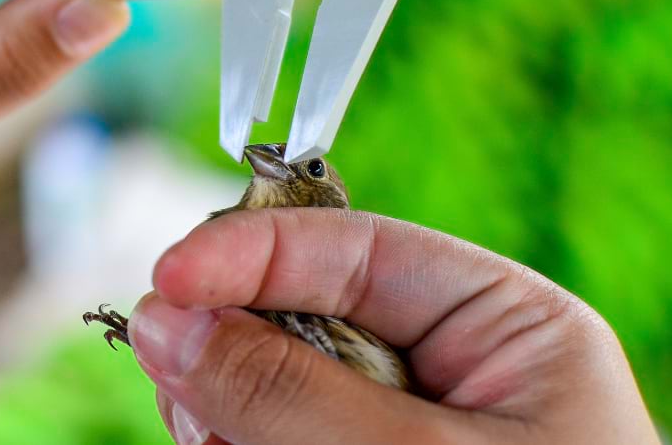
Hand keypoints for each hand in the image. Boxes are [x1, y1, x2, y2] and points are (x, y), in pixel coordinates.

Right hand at [129, 209, 658, 443]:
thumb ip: (292, 393)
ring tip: (215, 441)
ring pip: (270, 379)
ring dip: (223, 407)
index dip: (253, 250)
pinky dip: (235, 441)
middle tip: (177, 379)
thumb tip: (167, 323)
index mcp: (505, 326)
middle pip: (300, 309)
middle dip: (229, 338)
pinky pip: (272, 432)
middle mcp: (446, 367)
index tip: (168, 281)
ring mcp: (395, 427)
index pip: (359, 246)